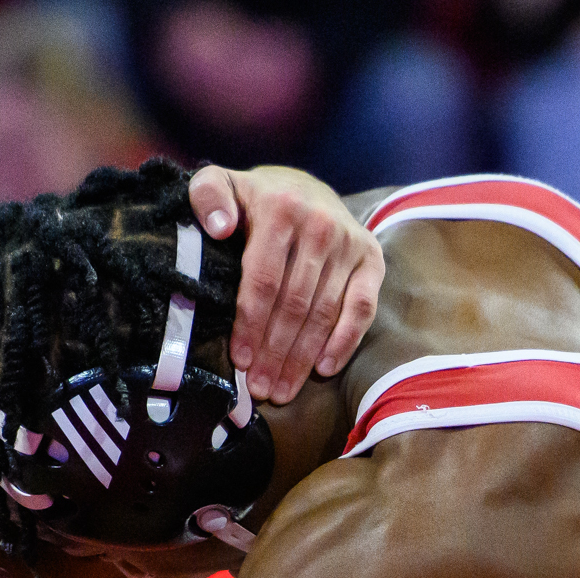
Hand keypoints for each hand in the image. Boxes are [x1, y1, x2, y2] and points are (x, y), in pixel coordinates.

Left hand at [190, 164, 383, 405]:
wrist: (305, 188)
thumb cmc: (254, 200)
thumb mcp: (221, 184)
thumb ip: (207, 196)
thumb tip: (219, 227)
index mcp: (280, 208)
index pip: (264, 280)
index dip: (251, 324)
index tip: (239, 361)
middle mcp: (320, 224)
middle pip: (294, 303)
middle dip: (275, 353)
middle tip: (260, 389)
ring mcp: (349, 243)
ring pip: (324, 312)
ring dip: (303, 358)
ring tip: (283, 390)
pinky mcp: (372, 258)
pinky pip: (362, 307)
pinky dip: (345, 342)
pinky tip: (324, 369)